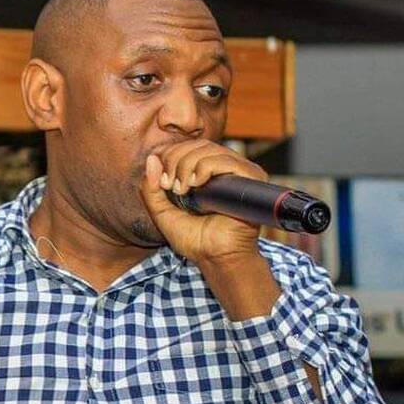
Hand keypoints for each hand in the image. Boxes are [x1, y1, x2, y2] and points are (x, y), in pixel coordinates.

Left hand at [140, 139, 267, 265]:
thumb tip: (152, 158)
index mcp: (207, 172)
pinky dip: (206, 167)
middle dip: (176, 160)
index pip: (188, 147)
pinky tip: (196, 184)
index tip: (162, 182)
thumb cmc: (195, 240)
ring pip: (209, 150)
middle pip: (197, 145)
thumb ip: (151, 189)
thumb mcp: (163, 213)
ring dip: (188, 164)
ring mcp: (240, 172)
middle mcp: (226, 168)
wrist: (216, 258)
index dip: (170, 156)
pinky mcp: (252, 178)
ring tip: (183, 189)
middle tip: (170, 185)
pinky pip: (227, 160)